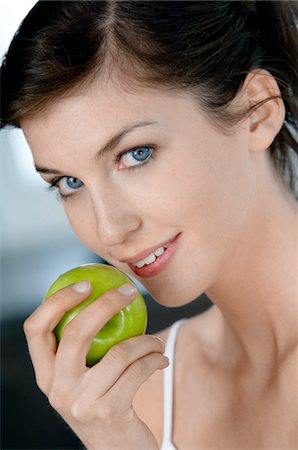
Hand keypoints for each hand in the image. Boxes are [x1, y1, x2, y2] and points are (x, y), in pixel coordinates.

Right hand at [23, 281, 168, 449]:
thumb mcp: (83, 379)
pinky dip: (155, 358)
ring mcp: (81, 402)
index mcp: (46, 375)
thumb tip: (103, 296)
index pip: (36, 329)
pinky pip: (139, 370)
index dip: (57, 301)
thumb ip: (83, 348)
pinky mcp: (109, 412)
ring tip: (155, 342)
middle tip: (129, 291)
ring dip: (146, 340)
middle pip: (76, 332)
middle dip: (106, 304)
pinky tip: (161, 359)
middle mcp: (56, 389)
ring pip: (119, 352)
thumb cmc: (104, 403)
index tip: (86, 283)